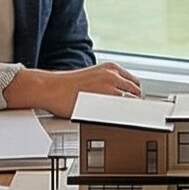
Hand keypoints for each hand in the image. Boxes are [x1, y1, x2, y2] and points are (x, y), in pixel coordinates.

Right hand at [7, 61, 142, 116]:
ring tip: (122, 119)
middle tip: (127, 113)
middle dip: (134, 104)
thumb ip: (107, 84)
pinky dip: (123, 117)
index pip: (134, 82)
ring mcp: (110, 88)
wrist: (51, 88)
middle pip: (137, 93)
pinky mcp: (104, 101)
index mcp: (111, 68)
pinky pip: (123, 112)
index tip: (133, 103)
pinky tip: (117, 121)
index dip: (134, 95)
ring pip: (132, 103)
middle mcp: (113, 75)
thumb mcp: (92, 77)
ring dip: (130, 111)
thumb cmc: (66, 86)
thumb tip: (119, 95)